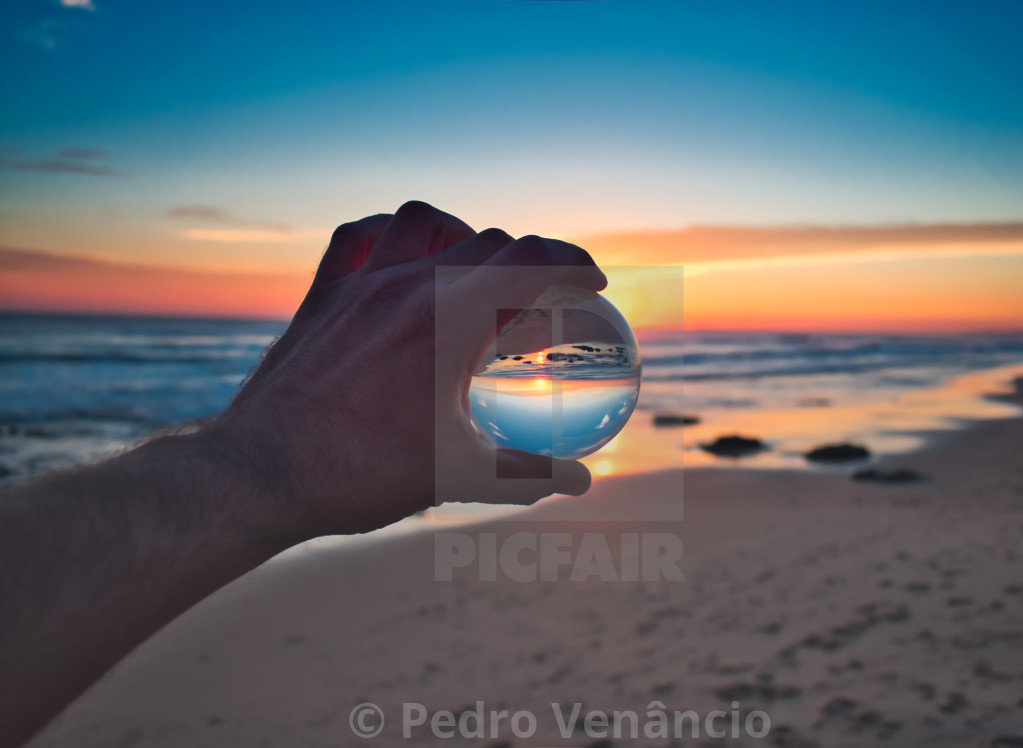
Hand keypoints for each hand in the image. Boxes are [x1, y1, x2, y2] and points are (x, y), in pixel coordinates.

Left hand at [211, 201, 606, 542]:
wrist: (261, 474)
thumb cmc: (360, 474)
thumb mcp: (459, 477)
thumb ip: (529, 474)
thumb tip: (582, 483)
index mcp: (454, 318)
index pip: (534, 261)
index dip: (575, 264)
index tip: (593, 283)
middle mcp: (411, 285)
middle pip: (492, 242)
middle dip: (534, 260)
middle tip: (548, 298)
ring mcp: (362, 284)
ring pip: (428, 223)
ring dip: (467, 234)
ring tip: (480, 268)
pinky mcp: (324, 295)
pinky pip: (360, 236)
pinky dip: (393, 234)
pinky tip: (402, 257)